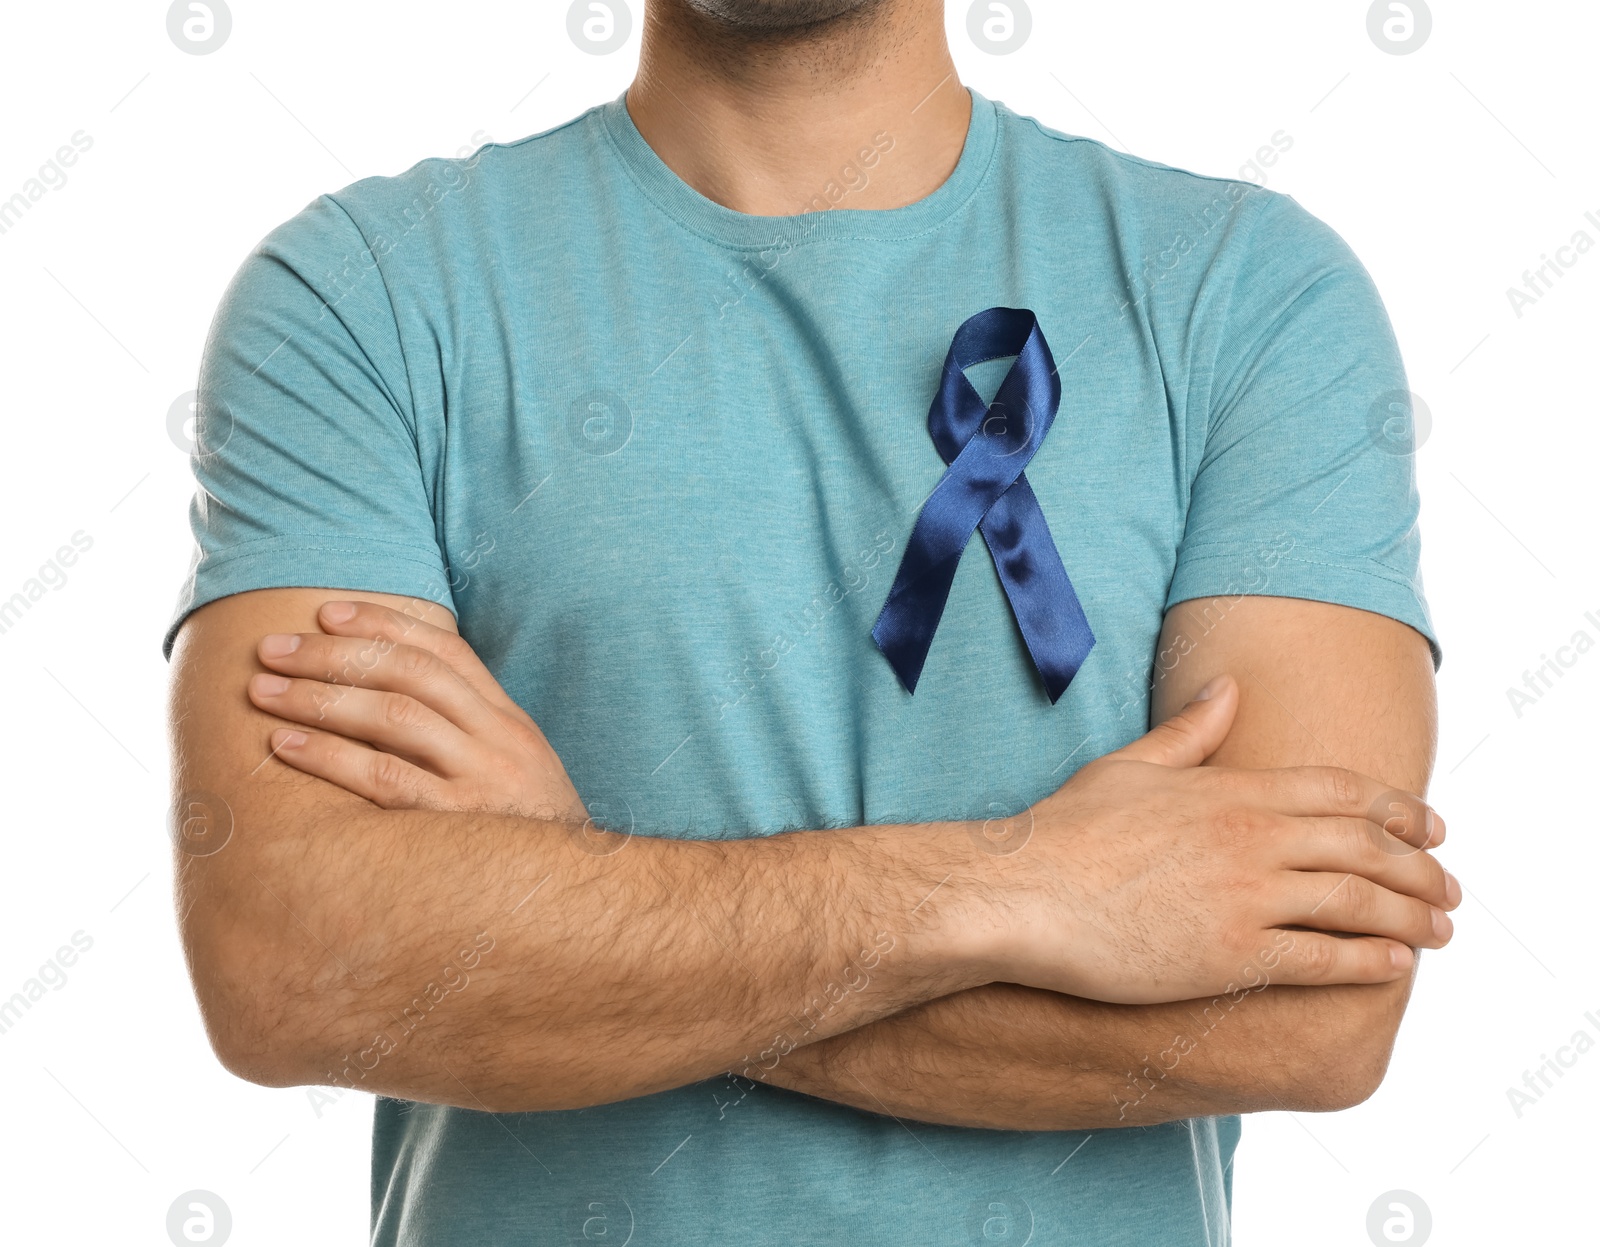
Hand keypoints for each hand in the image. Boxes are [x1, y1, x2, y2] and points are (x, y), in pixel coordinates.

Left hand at [246, 600, 581, 820]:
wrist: (577, 898)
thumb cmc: (527, 836)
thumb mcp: (515, 773)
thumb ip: (467, 735)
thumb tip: (388, 700)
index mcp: (510, 722)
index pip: (447, 652)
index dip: (385, 625)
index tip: (328, 613)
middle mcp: (499, 741)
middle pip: (411, 674)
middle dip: (335, 654)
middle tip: (272, 649)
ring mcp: (482, 781)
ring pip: (394, 718)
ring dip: (320, 699)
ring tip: (263, 692)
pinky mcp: (457, 826)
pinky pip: (385, 781)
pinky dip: (329, 757)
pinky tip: (284, 747)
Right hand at [981, 675, 1458, 1003]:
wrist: (1021, 894)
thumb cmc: (1063, 831)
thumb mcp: (1128, 765)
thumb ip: (1189, 729)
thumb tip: (1228, 686)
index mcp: (1231, 789)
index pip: (1340, 792)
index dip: (1395, 808)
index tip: (1429, 825)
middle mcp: (1252, 839)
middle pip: (1366, 846)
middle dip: (1419, 865)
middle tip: (1449, 884)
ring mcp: (1246, 898)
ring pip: (1358, 902)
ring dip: (1411, 915)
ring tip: (1440, 929)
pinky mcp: (1230, 954)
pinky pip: (1322, 958)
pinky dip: (1368, 961)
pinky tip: (1394, 964)